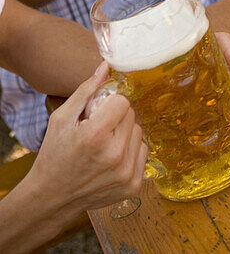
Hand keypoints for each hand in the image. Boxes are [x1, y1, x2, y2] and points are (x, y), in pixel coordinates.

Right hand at [29, 63, 146, 217]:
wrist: (51, 199)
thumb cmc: (54, 155)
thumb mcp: (62, 119)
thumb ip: (87, 90)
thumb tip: (106, 66)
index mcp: (95, 136)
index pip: (122, 101)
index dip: (108, 104)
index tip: (95, 115)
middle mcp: (115, 155)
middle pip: (131, 115)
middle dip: (116, 118)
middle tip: (97, 131)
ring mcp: (126, 173)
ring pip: (139, 132)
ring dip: (125, 134)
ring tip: (103, 146)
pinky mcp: (134, 185)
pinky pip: (143, 151)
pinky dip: (130, 151)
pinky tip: (111, 160)